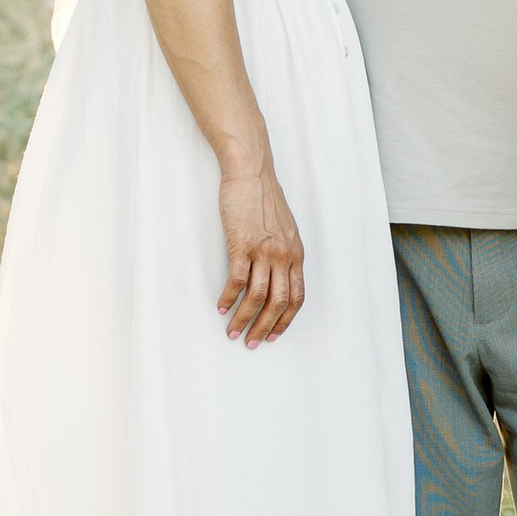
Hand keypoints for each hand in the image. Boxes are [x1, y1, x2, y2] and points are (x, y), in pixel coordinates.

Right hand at [218, 160, 305, 343]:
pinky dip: (228, 298)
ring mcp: (263, 250)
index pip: (296, 297)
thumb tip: (278, 277)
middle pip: (277, 303)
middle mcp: (283, 255)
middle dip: (264, 328)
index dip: (285, 320)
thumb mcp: (285, 229)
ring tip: (233, 331)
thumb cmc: (264, 198)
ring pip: (256, 297)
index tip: (274, 335)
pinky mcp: (242, 244)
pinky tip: (221, 306)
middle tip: (251, 342)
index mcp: (296, 253)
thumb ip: (285, 253)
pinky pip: (235, 281)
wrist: (251, 173)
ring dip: (244, 319)